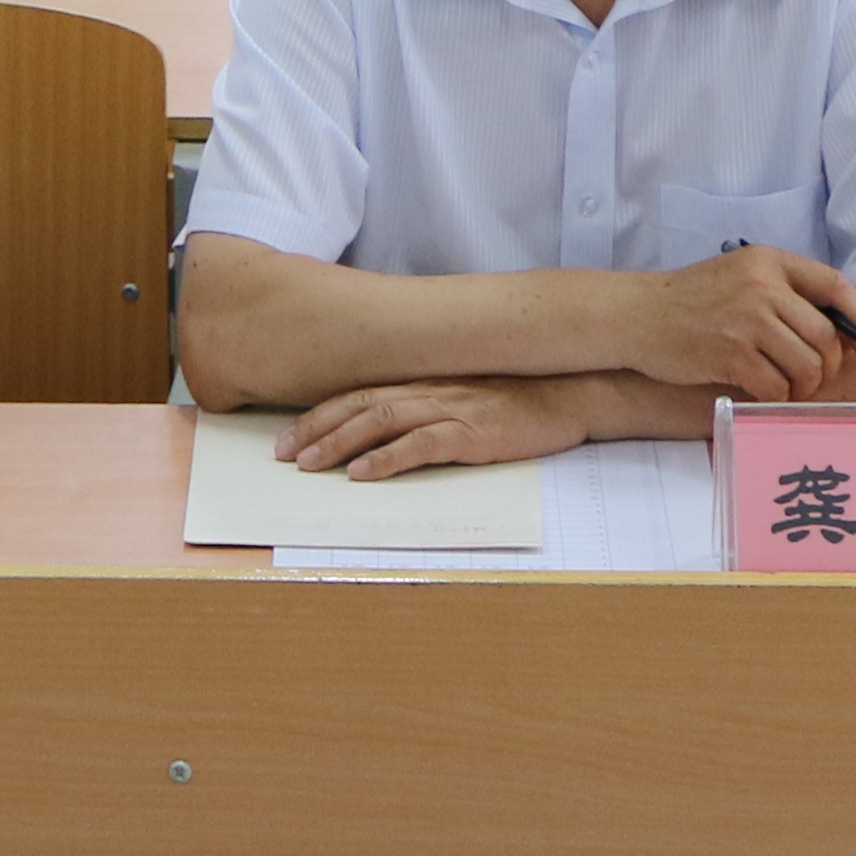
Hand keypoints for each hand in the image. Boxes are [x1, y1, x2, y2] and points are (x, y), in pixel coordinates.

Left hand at [278, 380, 586, 478]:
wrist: (572, 393)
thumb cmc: (521, 398)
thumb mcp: (467, 395)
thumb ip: (431, 404)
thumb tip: (391, 429)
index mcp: (426, 381)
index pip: (359, 394)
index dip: (320, 416)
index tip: (288, 437)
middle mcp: (430, 389)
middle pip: (358, 405)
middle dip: (315, 430)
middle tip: (283, 455)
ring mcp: (451, 408)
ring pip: (380, 422)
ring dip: (339, 444)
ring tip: (309, 465)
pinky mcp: (473, 433)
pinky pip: (421, 445)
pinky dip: (387, 460)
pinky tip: (362, 474)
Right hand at [623, 245, 855, 405]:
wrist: (639, 314)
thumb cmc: (693, 299)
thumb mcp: (741, 275)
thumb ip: (785, 293)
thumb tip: (842, 332)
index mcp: (769, 261)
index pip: (834, 285)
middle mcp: (763, 287)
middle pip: (826, 335)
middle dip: (829, 365)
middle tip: (814, 377)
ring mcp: (747, 321)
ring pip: (808, 365)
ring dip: (805, 386)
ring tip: (789, 387)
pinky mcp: (731, 355)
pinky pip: (777, 387)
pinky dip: (778, 397)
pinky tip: (765, 393)